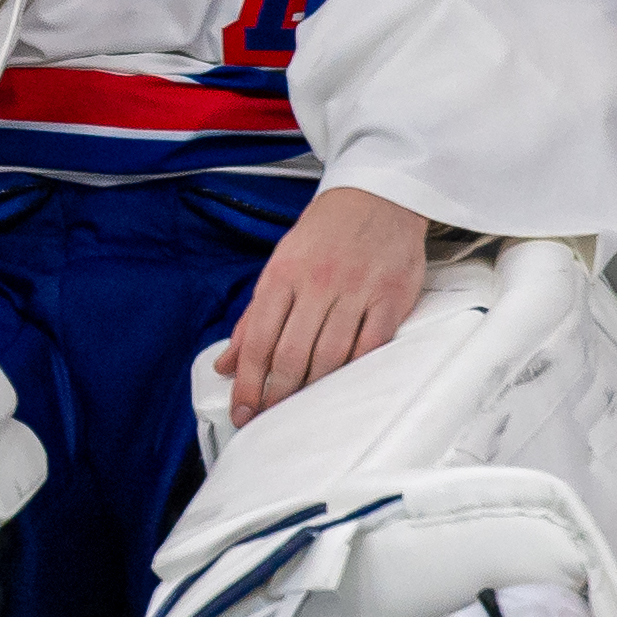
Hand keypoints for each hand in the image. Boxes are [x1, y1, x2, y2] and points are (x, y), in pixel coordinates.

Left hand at [214, 183, 433, 424]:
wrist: (376, 197)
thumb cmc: (323, 235)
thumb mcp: (278, 265)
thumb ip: (254, 317)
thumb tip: (225, 362)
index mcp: (281, 276)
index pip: (257, 340)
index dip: (246, 381)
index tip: (241, 410)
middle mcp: (315, 284)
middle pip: (291, 353)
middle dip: (276, 393)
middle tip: (268, 419)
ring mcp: (355, 291)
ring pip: (330, 354)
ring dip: (313, 389)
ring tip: (301, 412)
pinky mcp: (391, 298)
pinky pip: (371, 344)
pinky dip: (355, 370)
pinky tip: (343, 388)